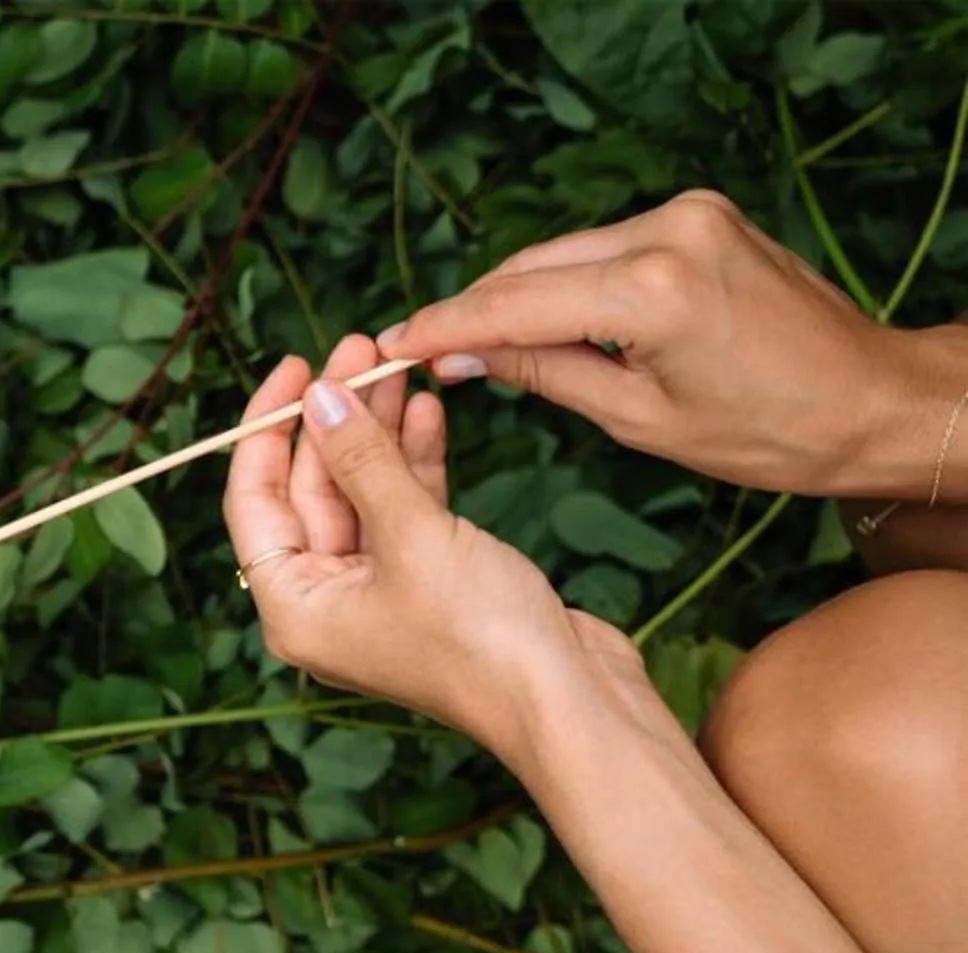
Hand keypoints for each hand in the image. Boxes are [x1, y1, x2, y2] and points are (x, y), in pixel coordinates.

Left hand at [223, 340, 642, 769]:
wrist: (568, 699)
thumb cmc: (482, 637)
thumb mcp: (412, 536)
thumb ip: (362, 462)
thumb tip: (321, 397)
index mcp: (294, 608)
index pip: (253, 501)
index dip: (265, 429)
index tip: (293, 366)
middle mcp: (325, 603)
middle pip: (308, 491)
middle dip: (332, 417)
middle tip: (359, 348)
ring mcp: (376, 592)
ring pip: (361, 492)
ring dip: (376, 430)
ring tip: (394, 364)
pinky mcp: (428, 581)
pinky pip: (404, 509)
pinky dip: (412, 462)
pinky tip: (424, 411)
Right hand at [380, 190, 920, 496]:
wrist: (872, 396)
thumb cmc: (770, 431)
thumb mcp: (640, 418)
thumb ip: (545, 373)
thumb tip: (462, 356)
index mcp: (654, 292)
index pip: (515, 303)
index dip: (443, 327)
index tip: (386, 346)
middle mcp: (669, 233)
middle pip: (530, 268)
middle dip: (471, 311)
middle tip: (413, 351)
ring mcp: (688, 214)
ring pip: (563, 254)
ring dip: (516, 296)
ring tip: (467, 346)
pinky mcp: (700, 215)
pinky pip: (605, 248)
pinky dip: (566, 283)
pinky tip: (540, 322)